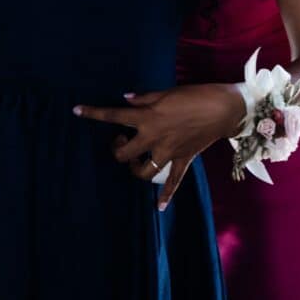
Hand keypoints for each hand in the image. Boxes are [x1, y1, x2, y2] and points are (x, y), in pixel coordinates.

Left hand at [73, 83, 245, 210]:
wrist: (223, 109)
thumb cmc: (193, 95)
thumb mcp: (165, 92)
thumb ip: (144, 98)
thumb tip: (126, 99)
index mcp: (147, 118)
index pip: (114, 116)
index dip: (94, 113)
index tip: (76, 110)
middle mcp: (154, 138)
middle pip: (124, 154)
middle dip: (117, 149)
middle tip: (121, 139)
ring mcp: (167, 153)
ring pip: (143, 172)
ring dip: (135, 169)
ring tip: (136, 159)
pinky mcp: (182, 160)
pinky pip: (172, 183)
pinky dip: (165, 195)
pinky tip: (159, 207)